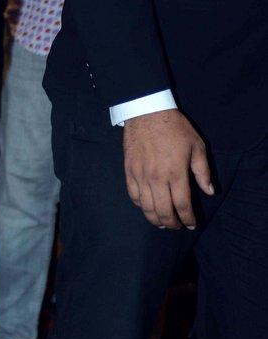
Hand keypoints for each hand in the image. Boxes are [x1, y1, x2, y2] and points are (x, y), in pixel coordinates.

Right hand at [123, 109, 213, 230]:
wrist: (147, 112)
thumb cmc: (175, 128)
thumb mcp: (197, 146)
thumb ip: (203, 171)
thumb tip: (209, 191)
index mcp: (176, 173)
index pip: (182, 205)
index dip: (188, 218)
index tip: (191, 224)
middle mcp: (156, 179)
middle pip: (163, 211)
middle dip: (172, 223)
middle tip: (177, 226)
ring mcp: (140, 176)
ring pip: (146, 207)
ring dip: (155, 219)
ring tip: (162, 223)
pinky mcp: (129, 171)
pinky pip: (133, 195)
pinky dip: (141, 205)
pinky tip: (147, 207)